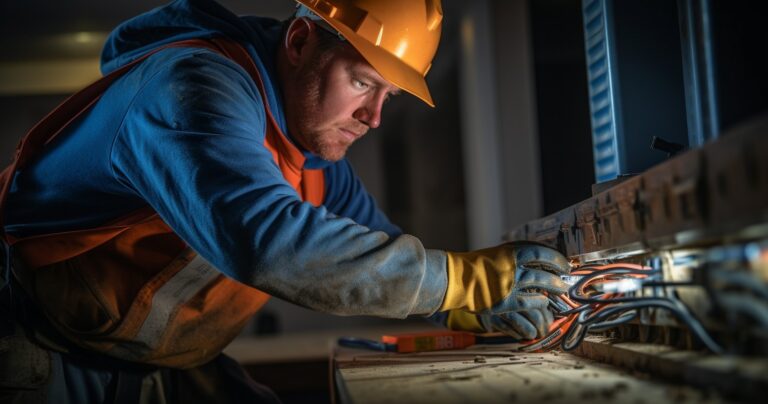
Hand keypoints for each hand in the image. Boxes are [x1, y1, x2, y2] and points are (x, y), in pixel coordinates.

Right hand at [439, 242, 569, 337]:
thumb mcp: (497, 254)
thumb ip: (516, 256)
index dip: (557, 258)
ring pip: (541, 288)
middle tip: (565, 279)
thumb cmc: (475, 266)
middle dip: (558, 274)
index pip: (541, 252)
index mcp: (510, 252)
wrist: (455, 279)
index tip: (565, 264)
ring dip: (553, 290)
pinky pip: (530, 304)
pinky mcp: (505, 303)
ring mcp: (509, 286)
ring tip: (560, 292)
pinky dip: (540, 304)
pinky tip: (543, 304)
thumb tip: (540, 259)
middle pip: (544, 270)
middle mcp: (512, 268)